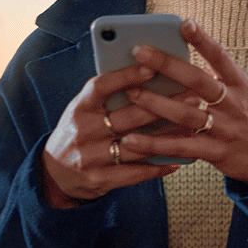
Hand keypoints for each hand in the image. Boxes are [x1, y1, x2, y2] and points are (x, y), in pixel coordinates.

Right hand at [41, 60, 185, 207]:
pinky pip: (135, 173)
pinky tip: (177, 160)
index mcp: (79, 108)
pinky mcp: (99, 179)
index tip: (152, 67)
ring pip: (137, 146)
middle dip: (163, 106)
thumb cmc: (79, 132)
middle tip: (193, 95)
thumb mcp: (84, 110)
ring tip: (193, 127)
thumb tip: (147, 74)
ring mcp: (91, 157)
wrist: (54, 173)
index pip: (101, 87)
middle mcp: (84, 131)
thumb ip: (107, 97)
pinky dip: (157, 167)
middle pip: (128, 117)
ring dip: (168, 137)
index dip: (126, 76)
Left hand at [122, 20, 247, 187]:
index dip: (202, 40)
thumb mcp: (243, 92)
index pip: (220, 56)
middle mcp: (232, 103)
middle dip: (166, 64)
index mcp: (239, 84)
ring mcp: (223, 129)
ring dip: (155, 103)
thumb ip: (217, 77)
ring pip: (185, 114)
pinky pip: (180, 147)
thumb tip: (180, 59)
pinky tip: (132, 139)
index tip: (184, 23)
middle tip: (139, 51)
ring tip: (131, 92)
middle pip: (197, 80)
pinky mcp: (215, 152)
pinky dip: (154, 144)